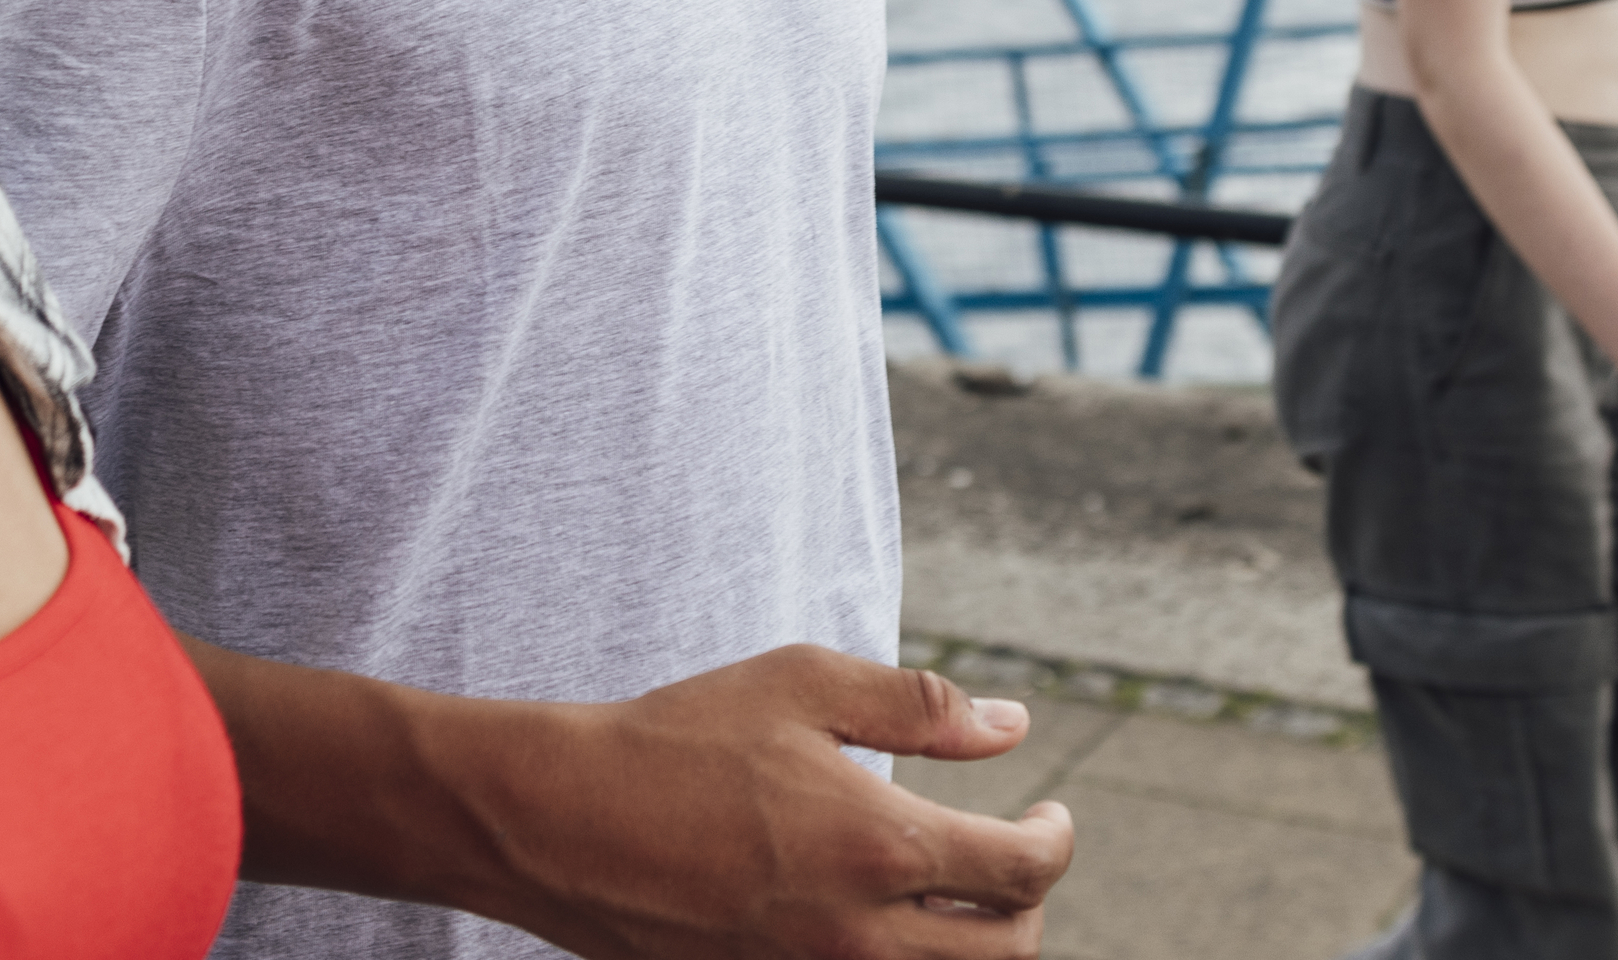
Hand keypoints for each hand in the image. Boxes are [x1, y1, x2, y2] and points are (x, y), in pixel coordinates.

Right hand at [474, 646, 1075, 959]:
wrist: (561, 821)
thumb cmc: (679, 736)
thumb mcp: (801, 683)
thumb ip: (919, 705)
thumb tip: (1014, 727)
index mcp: (879, 845)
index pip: (1023, 870)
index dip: (1056, 839)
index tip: (1049, 812)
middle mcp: (859, 934)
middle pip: (1007, 954)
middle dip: (1033, 906)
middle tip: (1016, 857)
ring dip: (976, 947)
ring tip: (962, 895)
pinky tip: (888, 920)